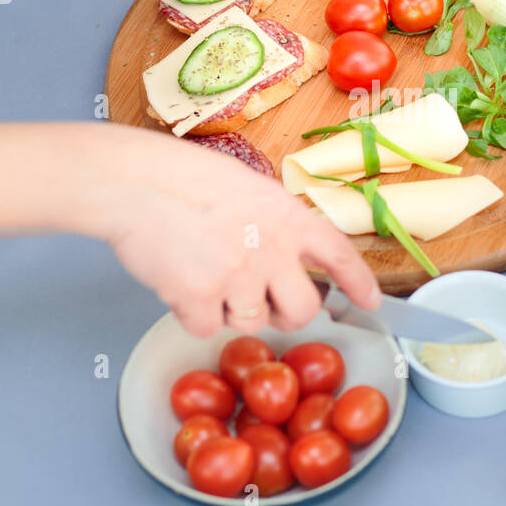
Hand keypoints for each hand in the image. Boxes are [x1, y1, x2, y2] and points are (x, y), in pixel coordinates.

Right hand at [99, 133, 381, 336]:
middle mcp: (273, 248)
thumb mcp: (249, 187)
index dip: (359, 282)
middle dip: (286, 315)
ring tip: (202, 270)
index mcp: (288, 216)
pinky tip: (177, 279)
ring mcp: (238, 275)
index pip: (339, 254)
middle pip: (302, 310)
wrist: (135, 182)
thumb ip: (273, 222)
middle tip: (262, 303)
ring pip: (250, 323)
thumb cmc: (182, 178)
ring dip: (228, 310)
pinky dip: (190, 313)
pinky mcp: (201, 298)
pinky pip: (205, 327)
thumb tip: (283, 254)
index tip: (370, 302)